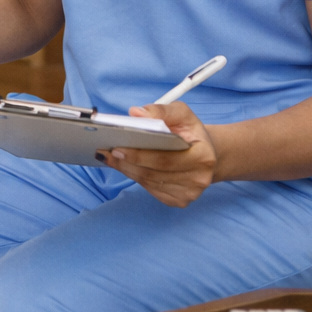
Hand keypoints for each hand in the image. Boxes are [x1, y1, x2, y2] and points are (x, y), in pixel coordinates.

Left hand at [96, 102, 217, 207]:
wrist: (206, 152)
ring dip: (126, 170)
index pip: (164, 158)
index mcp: (203, 157)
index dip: (138, 154)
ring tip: (109, 157)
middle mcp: (198, 179)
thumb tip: (135, 113)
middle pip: (153, 173)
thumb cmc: (190, 132)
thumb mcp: (181, 113)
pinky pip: (150, 189)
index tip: (117, 147)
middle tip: (105, 152)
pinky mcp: (178, 200)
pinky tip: (124, 166)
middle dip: (126, 162)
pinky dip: (134, 176)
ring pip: (148, 182)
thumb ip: (160, 111)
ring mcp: (189, 193)